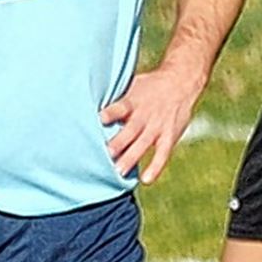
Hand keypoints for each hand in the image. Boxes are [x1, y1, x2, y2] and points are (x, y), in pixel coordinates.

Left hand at [101, 67, 199, 184]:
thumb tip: (82, 102)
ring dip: (131, 158)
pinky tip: (146, 179)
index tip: (100, 118)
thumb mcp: (132, 85)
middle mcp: (145, 115)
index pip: (122, 106)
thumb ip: (115, 98)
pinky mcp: (169, 136)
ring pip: (143, 144)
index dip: (112, 112)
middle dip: (119, 143)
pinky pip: (163, 153)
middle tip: (106, 154)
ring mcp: (158, 127)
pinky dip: (155, 167)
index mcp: (133, 101)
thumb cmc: (147, 86)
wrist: (180, 81)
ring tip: (119, 171)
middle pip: (131, 130)